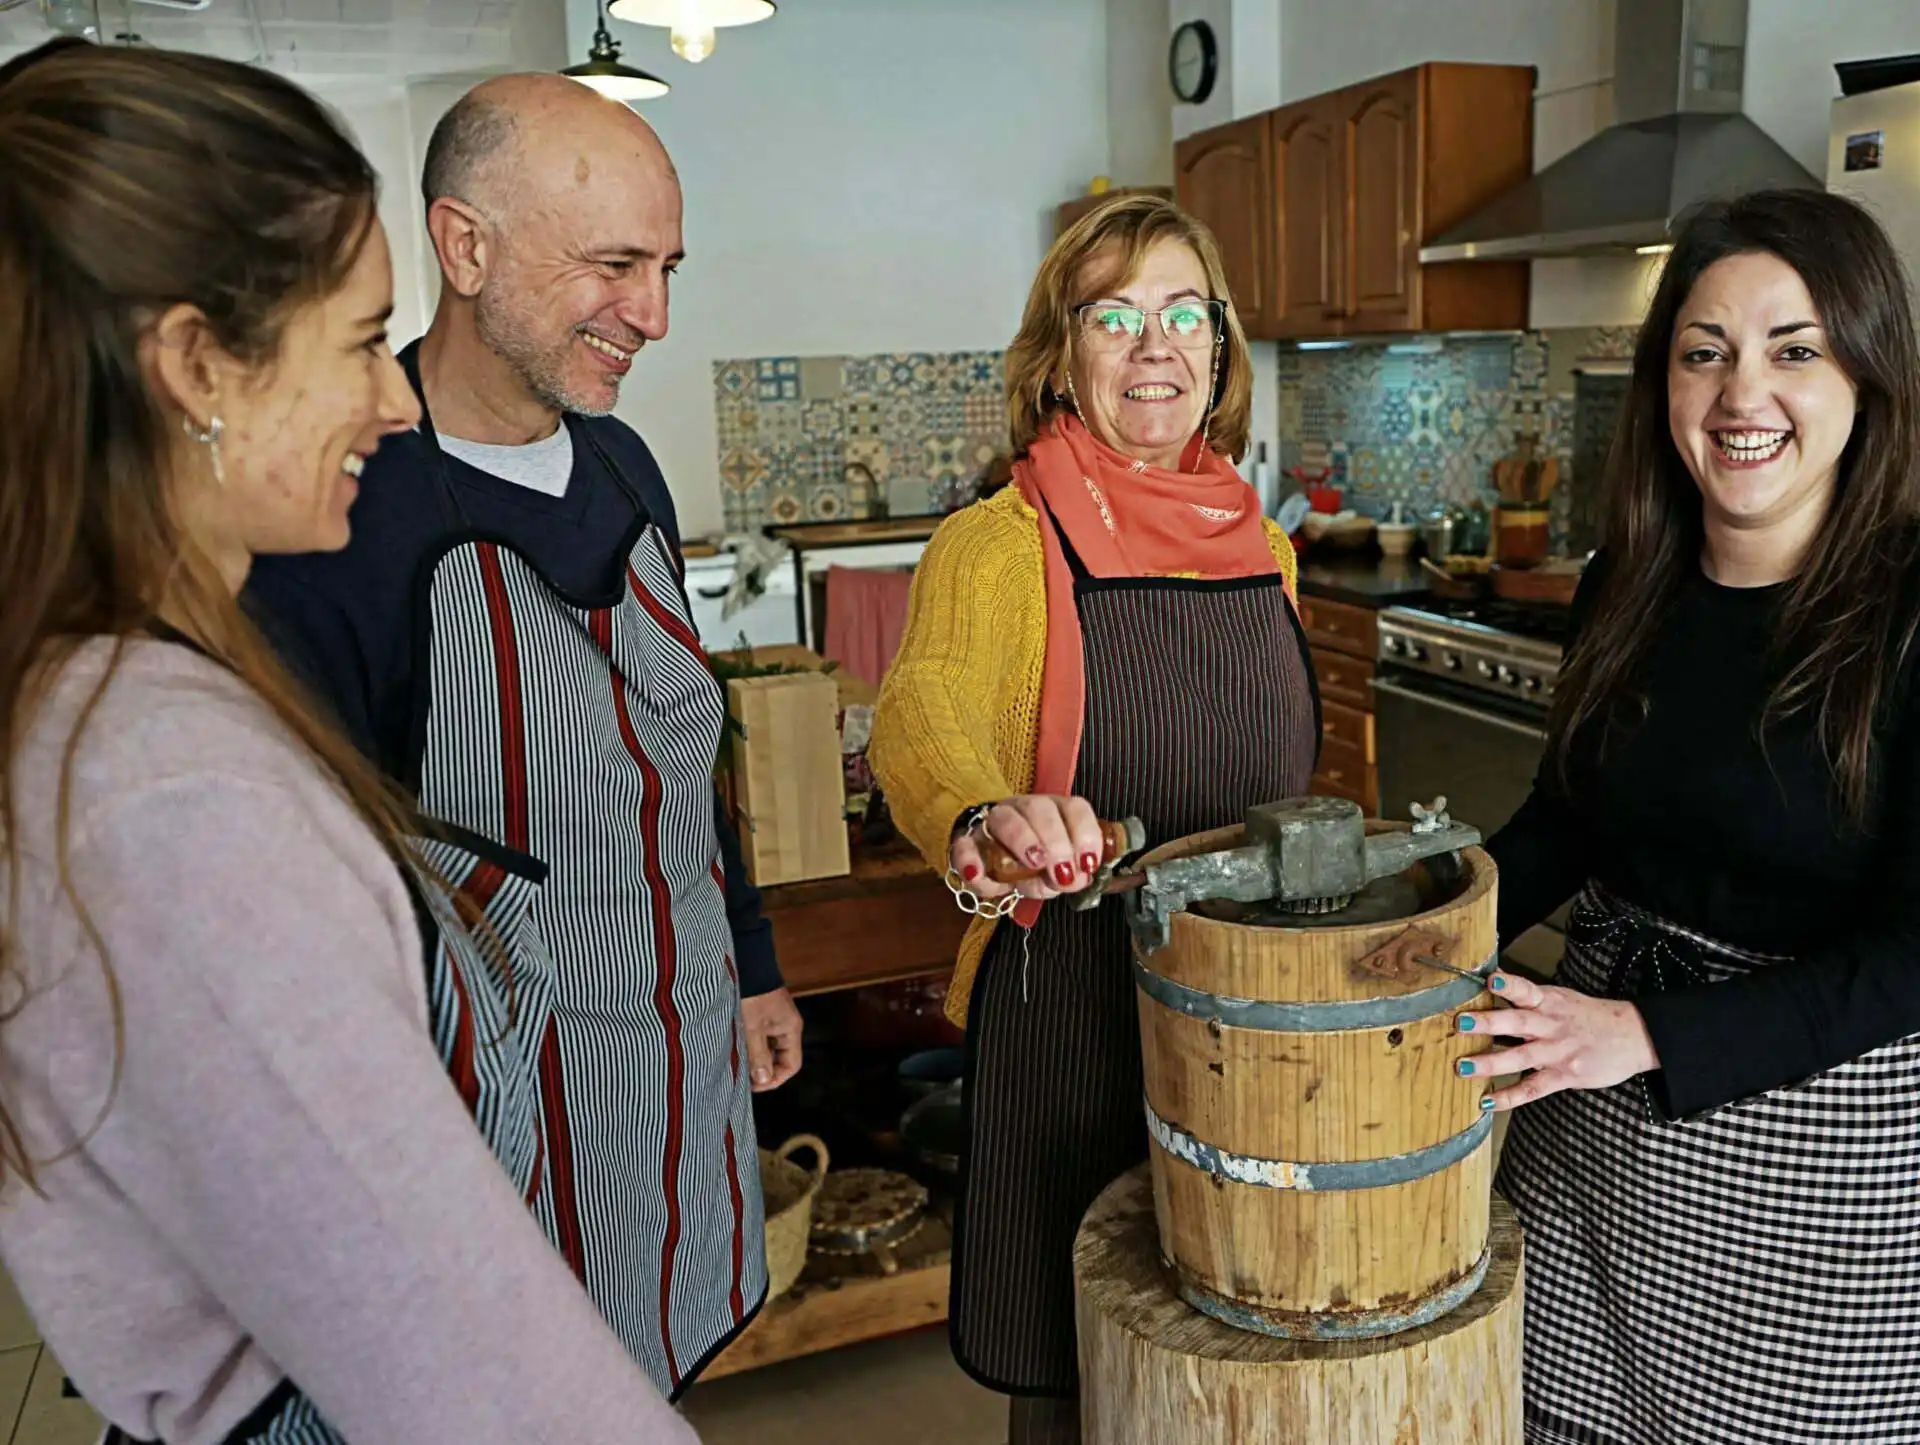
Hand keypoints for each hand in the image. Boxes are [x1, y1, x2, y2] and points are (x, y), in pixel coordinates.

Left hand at [740, 988, 803, 1091]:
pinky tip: (736, 1046)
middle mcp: (786, 1026)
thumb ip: (758, 1054)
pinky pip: (760, 1037)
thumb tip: (763, 1080)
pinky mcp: (762, 1015)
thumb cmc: (751, 993)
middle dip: (761, 1069)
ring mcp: (774, 1020)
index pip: (791, 1065)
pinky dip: (750, 1045)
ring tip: (737, 1061)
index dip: (774, 1079)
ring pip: (767, 1048)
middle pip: (779, 1058)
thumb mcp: (752, 1027)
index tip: (753, 1085)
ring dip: (754, 1057)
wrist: (746, 963)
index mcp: (790, 1029)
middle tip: (741, 1075)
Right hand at [948, 795, 1105, 903]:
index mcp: (1055, 812)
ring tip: (1034, 864)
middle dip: (1055, 840)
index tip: (1088, 863)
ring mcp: (992, 822)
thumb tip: (1077, 879)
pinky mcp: (965, 841)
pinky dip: (970, 859)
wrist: (991, 867)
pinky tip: (977, 873)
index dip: (1085, 834)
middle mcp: (1025, 809)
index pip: (1074, 809)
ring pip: (1005, 818)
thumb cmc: (1032, 867)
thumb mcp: (1054, 875)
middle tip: (1061, 871)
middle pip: (1040, 809)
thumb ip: (1067, 877)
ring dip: (1022, 839)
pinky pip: (964, 845)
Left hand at [1455, 970, 1658, 1110]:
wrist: (1633, 1036)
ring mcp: (1557, 1052)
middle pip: (1518, 1022)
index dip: (1510, 985)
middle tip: (1460, 1023)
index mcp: (1549, 1002)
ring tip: (1463, 1067)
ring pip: (1520, 1057)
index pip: (1527, 990)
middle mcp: (1551, 1025)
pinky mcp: (1565, 1076)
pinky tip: (1487, 1102)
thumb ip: (1526, 993)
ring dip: (1490, 1062)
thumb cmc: (1587, 1016)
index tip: (1491, 980)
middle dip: (1487, 1023)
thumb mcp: (1560, 997)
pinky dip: (1510, 1096)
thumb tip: (1494, 976)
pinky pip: (1533, 1088)